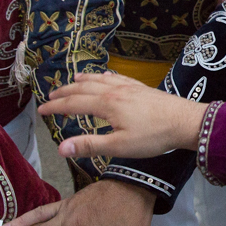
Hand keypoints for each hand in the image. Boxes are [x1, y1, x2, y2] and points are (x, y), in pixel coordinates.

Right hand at [38, 73, 207, 158]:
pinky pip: (117, 78)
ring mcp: (129, 87)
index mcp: (106, 104)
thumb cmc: (153, 137)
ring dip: (83, 81)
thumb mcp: (119, 147)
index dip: (55, 107)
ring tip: (73, 80)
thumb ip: (89, 145)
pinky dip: (105, 76)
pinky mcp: (141, 88)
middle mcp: (114, 91)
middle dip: (65, 91)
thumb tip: (60, 148)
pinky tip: (107, 77)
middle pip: (83, 88)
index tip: (40, 110)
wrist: (185, 121)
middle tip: (50, 95)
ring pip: (100, 80)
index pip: (73, 104)